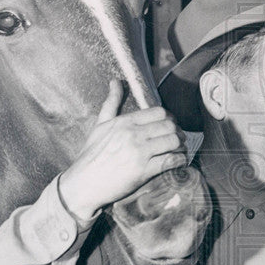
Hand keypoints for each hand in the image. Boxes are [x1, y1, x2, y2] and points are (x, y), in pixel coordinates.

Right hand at [59, 80, 187, 219]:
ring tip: (179, 150)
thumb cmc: (91, 155)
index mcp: (125, 122)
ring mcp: (139, 152)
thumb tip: (115, 81)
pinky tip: (179, 162)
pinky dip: (180, 161)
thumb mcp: (99, 125)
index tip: (170, 126)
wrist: (83, 183)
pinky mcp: (143, 171)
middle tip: (178, 139)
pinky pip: (171, 161)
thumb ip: (111, 103)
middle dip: (178, 132)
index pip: (159, 112)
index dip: (170, 119)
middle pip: (170, 126)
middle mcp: (133, 134)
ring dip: (181, 146)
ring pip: (174, 142)